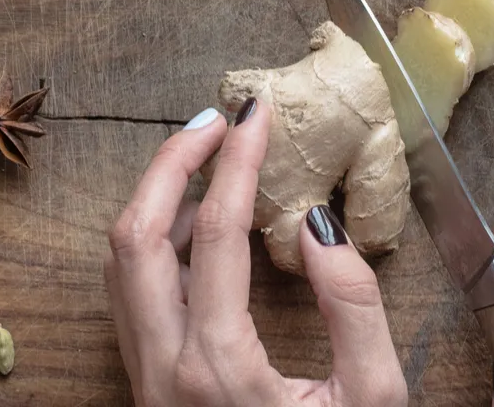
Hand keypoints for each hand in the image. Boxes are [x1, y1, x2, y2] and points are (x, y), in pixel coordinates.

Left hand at [104, 99, 408, 406]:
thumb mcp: (373, 399)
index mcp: (217, 366)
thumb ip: (353, 306)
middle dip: (170, 163)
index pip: (217, 232)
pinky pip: (131, 294)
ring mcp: (144, 378)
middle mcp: (162, 367)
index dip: (237, 162)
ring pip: (120, 263)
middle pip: (133, 235)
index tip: (258, 115)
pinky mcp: (144, 385)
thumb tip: (316, 222)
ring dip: (158, 200)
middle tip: (216, 121)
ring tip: (209, 164)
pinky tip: (200, 231)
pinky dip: (156, 243)